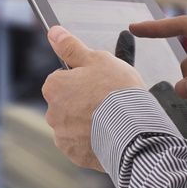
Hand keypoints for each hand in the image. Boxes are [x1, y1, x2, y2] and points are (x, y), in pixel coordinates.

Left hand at [42, 26, 145, 170]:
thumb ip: (72, 47)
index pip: (62, 78)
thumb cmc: (117, 90)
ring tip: (114, 119)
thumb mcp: (97, 59)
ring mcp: (63, 136)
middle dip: (84, 101)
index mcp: (54, 86)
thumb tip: (53, 32)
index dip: (83, 78)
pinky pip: (83, 144)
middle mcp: (52, 112)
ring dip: (89, 122)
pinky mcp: (75, 155)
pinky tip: (111, 134)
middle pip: (68, 102)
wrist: (134, 130)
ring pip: (75, 124)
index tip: (99, 82)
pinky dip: (93, 140)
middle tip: (109, 100)